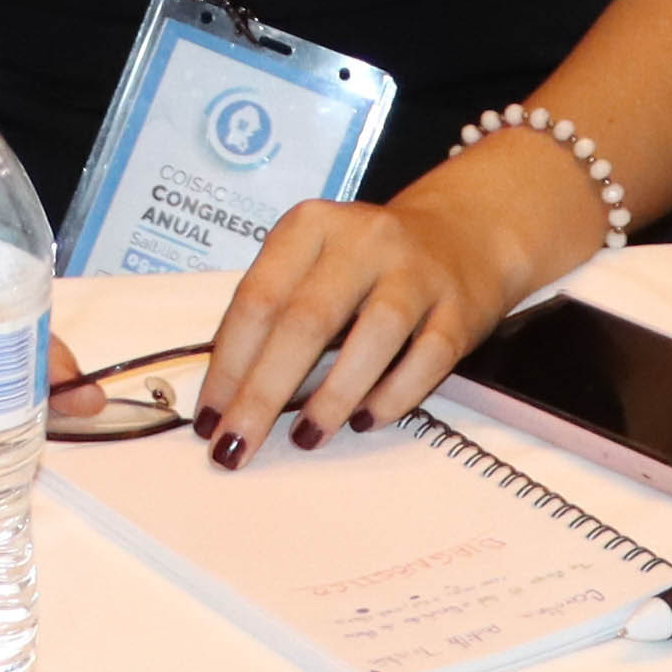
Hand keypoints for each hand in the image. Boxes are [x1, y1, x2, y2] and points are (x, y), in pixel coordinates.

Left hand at [192, 142, 573, 461]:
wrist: (464, 233)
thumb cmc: (367, 263)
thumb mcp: (313, 263)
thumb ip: (276, 312)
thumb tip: (230, 395)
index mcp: (310, 227)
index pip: (257, 299)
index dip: (227, 365)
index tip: (208, 419)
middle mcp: (363, 241)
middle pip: (304, 321)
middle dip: (263, 394)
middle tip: (237, 445)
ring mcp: (416, 272)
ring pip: (371, 339)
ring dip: (330, 398)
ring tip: (304, 438)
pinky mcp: (459, 307)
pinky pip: (425, 359)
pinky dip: (391, 397)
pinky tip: (364, 421)